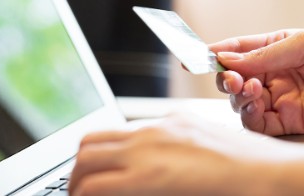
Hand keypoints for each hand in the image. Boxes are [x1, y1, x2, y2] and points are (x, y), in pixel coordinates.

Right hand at [69, 119, 248, 195]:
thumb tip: (116, 189)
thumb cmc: (229, 195)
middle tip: (80, 188)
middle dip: (74, 174)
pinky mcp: (174, 117)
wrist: (267, 172)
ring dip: (93, 155)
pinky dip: (120, 144)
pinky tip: (131, 156)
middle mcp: (147, 145)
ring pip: (103, 135)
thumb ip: (135, 191)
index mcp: (147, 175)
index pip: (89, 184)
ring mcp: (160, 126)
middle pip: (85, 153)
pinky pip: (132, 128)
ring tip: (99, 172)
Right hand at [210, 29, 303, 135]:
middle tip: (232, 80)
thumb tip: (226, 59)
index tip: (195, 58)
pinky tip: (255, 107)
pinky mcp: (282, 122)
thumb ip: (262, 55)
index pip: (238, 50)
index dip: (215, 53)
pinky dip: (248, 116)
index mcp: (274, 50)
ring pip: (238, 102)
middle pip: (232, 79)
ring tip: (252, 90)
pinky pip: (254, 123)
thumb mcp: (299, 46)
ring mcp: (274, 99)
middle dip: (225, 80)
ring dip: (238, 98)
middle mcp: (270, 76)